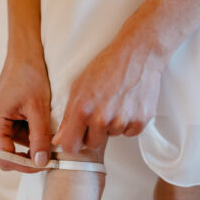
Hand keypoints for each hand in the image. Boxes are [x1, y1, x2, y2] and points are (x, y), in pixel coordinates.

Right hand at [0, 51, 52, 172]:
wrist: (25, 54)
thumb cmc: (29, 76)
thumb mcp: (38, 109)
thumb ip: (39, 138)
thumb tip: (40, 163)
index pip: (6, 159)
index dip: (26, 166)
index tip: (47, 164)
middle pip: (9, 156)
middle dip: (30, 156)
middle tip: (51, 153)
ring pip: (15, 146)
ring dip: (33, 144)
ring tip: (49, 131)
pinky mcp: (4, 119)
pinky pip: (17, 135)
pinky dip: (31, 134)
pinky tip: (42, 123)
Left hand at [51, 29, 165, 153]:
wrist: (138, 53)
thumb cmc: (108, 65)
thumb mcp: (79, 86)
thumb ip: (68, 115)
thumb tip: (59, 139)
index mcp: (82, 110)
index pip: (71, 146)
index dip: (73, 142)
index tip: (77, 136)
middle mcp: (102, 119)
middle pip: (93, 144)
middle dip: (94, 132)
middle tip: (99, 111)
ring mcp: (122, 121)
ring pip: (112, 135)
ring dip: (112, 124)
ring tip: (115, 101)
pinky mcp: (140, 121)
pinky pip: (130, 132)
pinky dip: (129, 122)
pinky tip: (127, 103)